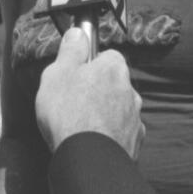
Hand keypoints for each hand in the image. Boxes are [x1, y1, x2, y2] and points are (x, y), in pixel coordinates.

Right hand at [34, 28, 143, 157]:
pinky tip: (94, 142)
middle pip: (115, 83)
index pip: (108, 56)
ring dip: (106, 113)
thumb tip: (78, 33)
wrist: (87, 160)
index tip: (76, 74)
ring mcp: (135, 119)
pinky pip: (122, 133)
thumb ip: (70, 50)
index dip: (91, 64)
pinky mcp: (134, 143)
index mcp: (113, 69)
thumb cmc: (69, 114)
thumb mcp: (58, 74)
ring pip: (119, 109)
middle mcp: (130, 91)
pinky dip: (111, 135)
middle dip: (99, 90)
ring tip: (82, 126)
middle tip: (74, 102)